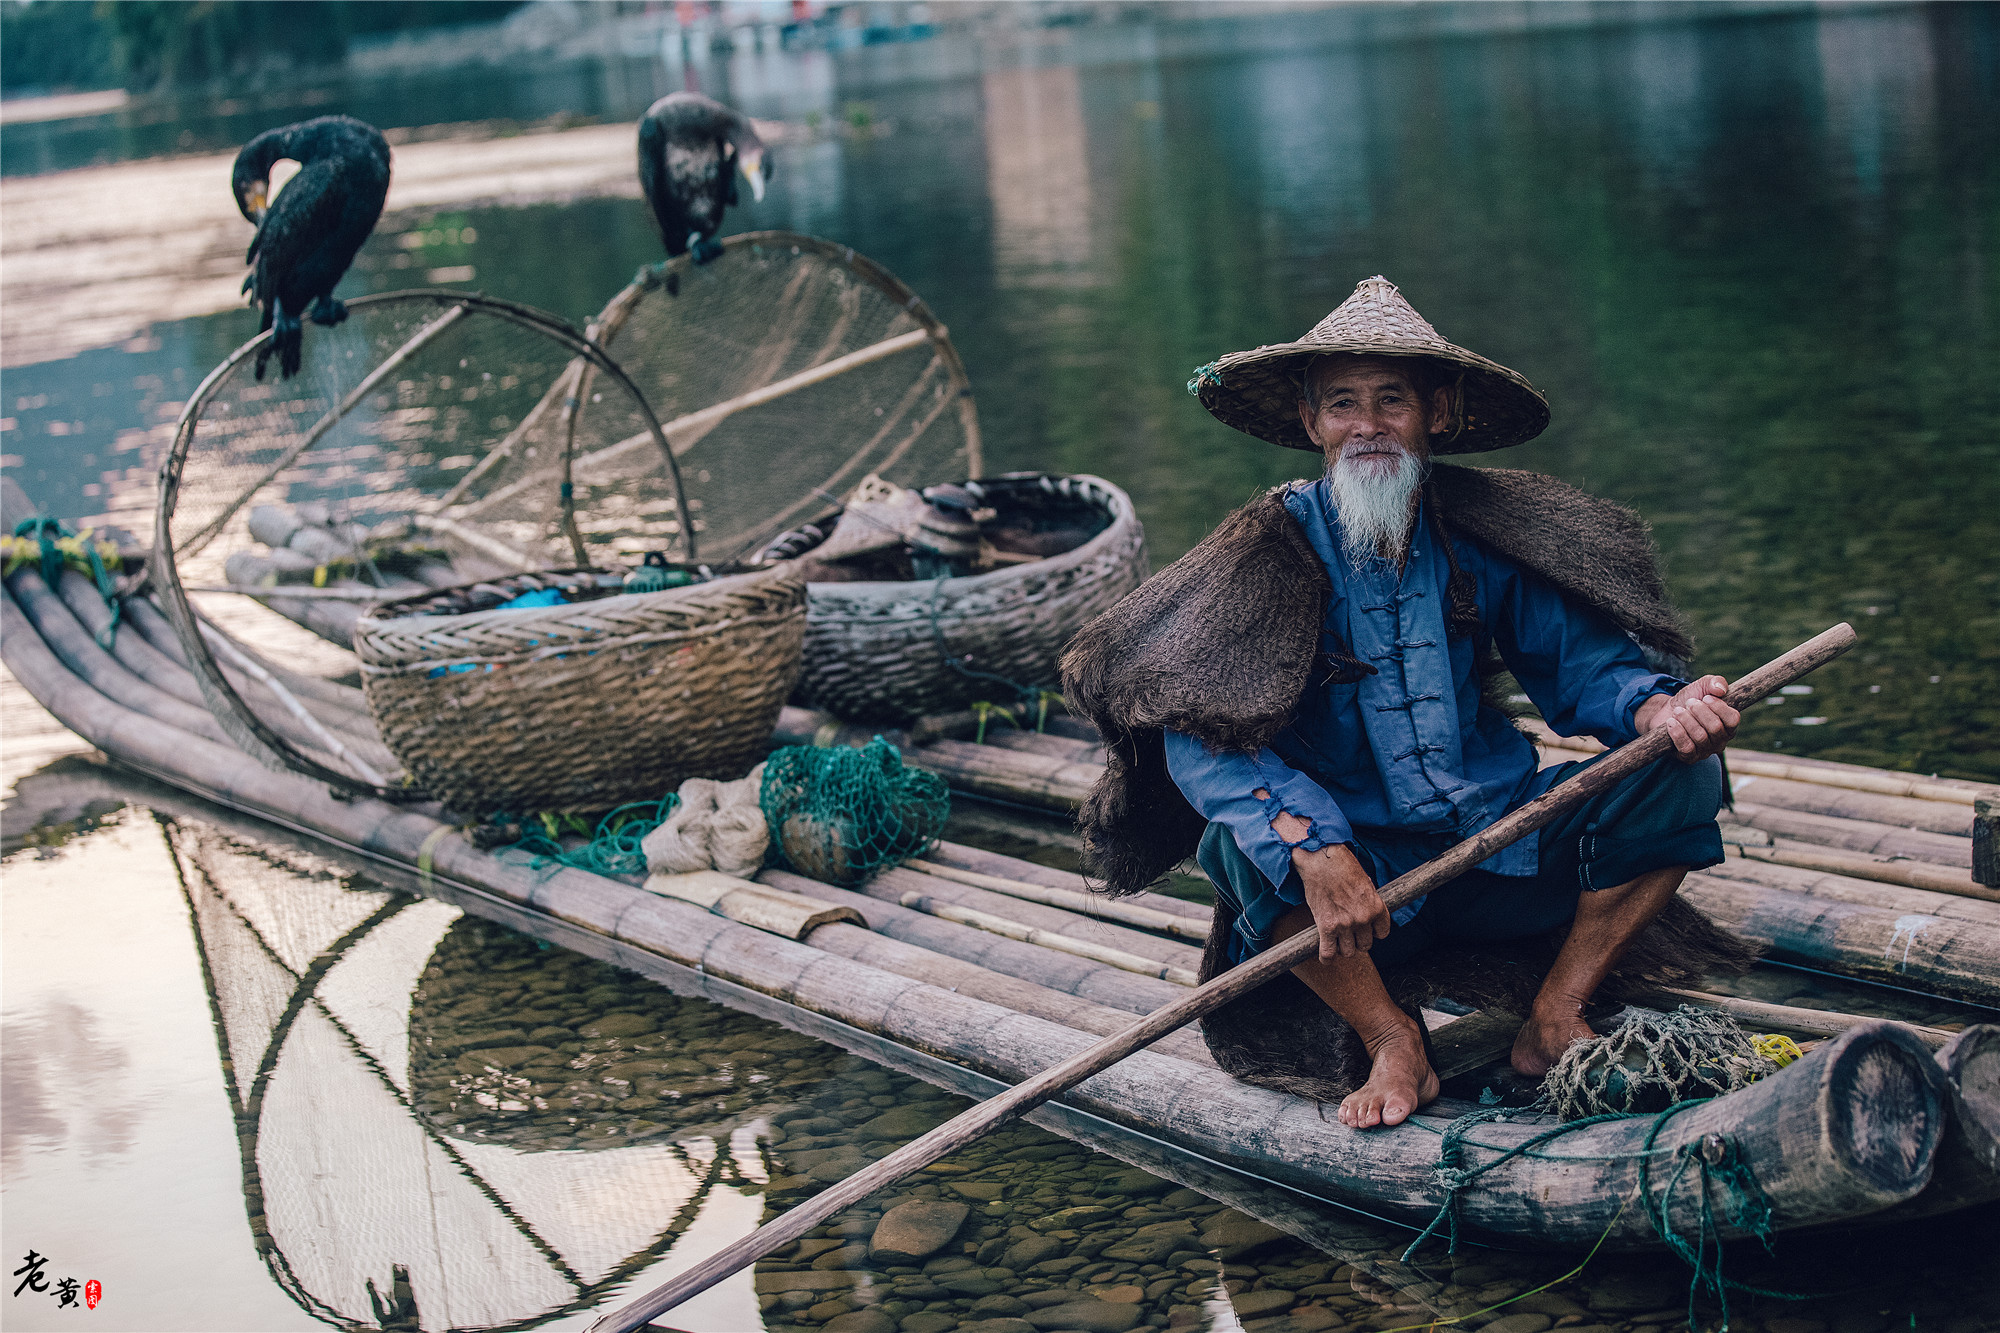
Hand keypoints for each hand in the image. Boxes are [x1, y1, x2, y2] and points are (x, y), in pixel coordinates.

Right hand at [1271, 807, 1389, 959]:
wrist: (1322, 861)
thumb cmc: (1342, 867)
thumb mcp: (1365, 883)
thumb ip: (1369, 901)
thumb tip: (1367, 911)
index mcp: (1376, 907)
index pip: (1382, 933)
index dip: (1374, 932)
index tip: (1366, 929)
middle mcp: (1363, 918)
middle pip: (1365, 945)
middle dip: (1358, 941)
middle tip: (1349, 933)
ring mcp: (1345, 924)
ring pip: (1348, 952)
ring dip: (1343, 948)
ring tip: (1336, 941)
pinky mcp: (1326, 927)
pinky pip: (1328, 952)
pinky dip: (1326, 957)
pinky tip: (1325, 955)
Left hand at [1636, 674, 1739, 762]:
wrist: (1666, 712)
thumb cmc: (1690, 700)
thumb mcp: (1702, 686)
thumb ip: (1715, 682)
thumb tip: (1720, 689)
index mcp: (1729, 725)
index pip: (1733, 719)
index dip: (1719, 707)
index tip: (1706, 698)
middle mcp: (1720, 740)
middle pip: (1715, 728)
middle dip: (1699, 711)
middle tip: (1689, 703)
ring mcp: (1705, 751)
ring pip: (1700, 737)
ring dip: (1686, 719)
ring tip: (1678, 711)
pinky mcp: (1689, 757)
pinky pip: (1687, 748)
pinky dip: (1677, 732)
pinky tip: (1671, 722)